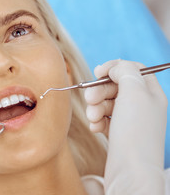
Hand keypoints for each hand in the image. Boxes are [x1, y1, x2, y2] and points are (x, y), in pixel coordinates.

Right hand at [85, 60, 167, 193]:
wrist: (130, 171)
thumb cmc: (135, 131)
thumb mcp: (134, 93)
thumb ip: (125, 72)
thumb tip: (114, 67)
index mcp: (151, 93)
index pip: (133, 69)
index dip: (115, 67)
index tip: (98, 72)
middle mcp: (142, 105)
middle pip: (116, 86)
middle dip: (99, 90)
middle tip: (89, 99)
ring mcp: (129, 120)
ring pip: (106, 102)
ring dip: (95, 107)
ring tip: (93, 118)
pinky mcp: (117, 132)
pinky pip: (103, 118)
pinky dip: (96, 120)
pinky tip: (95, 128)